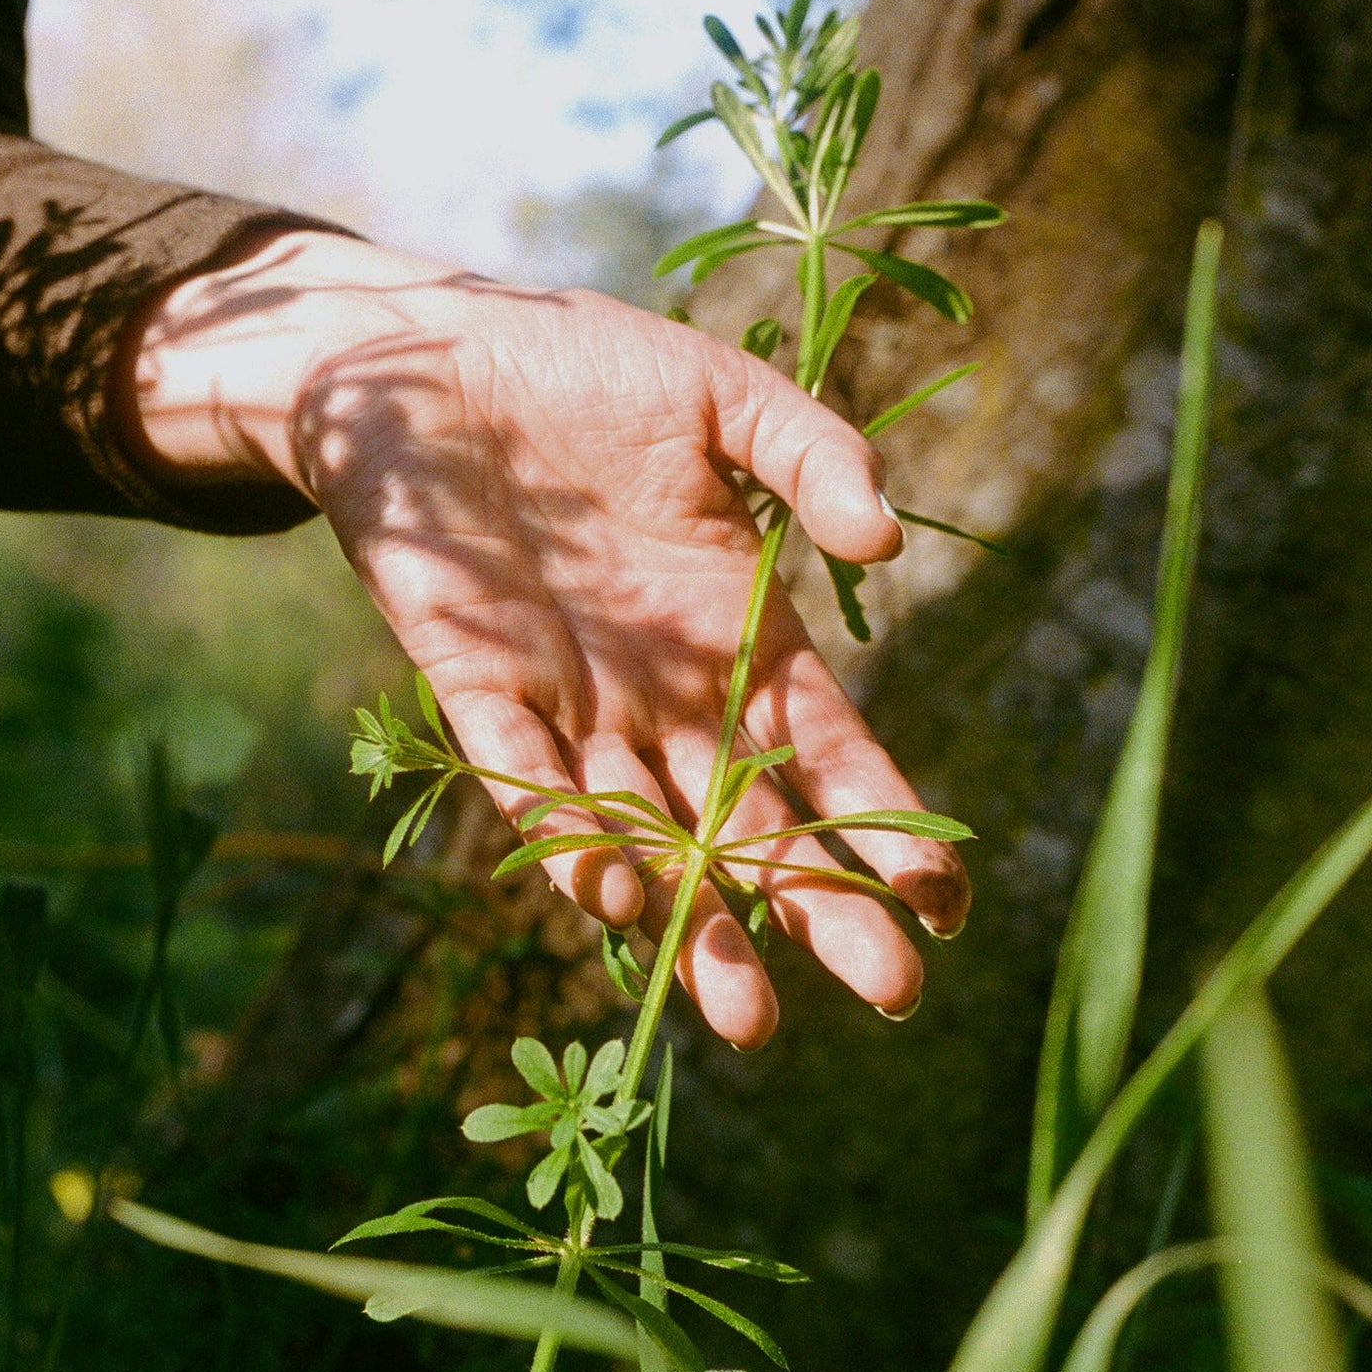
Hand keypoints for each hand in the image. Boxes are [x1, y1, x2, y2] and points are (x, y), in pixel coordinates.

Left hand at [129, 231, 968, 1048]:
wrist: (425, 356)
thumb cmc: (582, 373)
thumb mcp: (723, 398)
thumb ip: (812, 456)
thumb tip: (882, 537)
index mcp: (742, 634)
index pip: (829, 753)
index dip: (885, 823)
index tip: (945, 902)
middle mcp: (666, 691)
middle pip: (753, 826)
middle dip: (816, 911)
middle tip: (887, 994)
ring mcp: (573, 699)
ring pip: (646, 835)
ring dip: (694, 922)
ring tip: (747, 1015)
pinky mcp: (476, 683)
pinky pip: (524, 776)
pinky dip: (565, 837)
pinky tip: (613, 900)